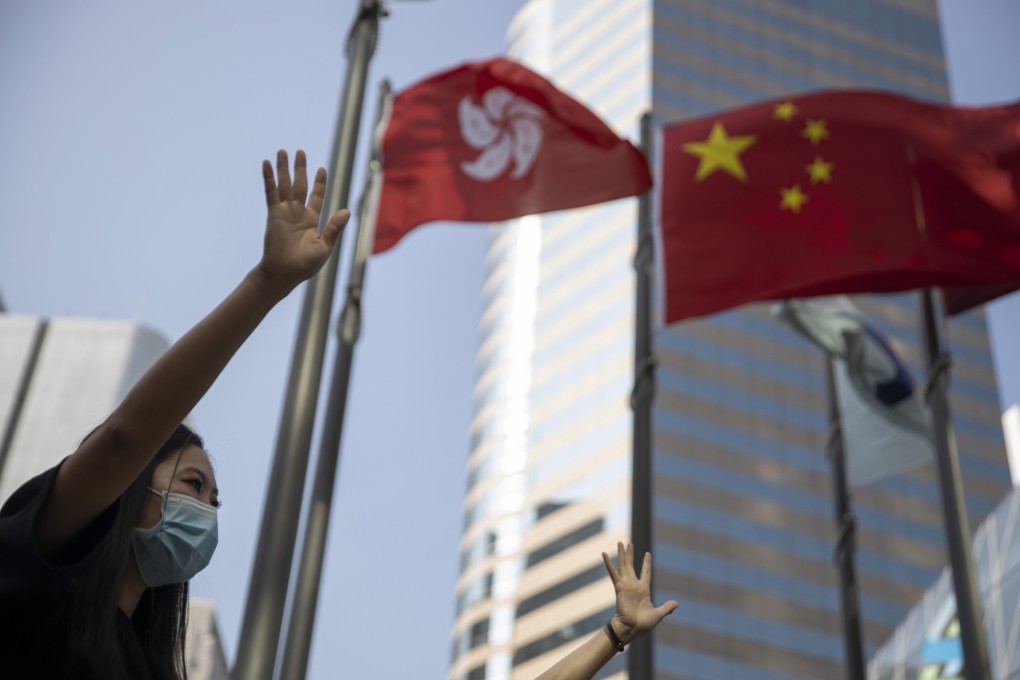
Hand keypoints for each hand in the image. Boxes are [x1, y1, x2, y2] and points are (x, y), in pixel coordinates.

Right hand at [257, 149, 349, 290]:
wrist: (286, 272)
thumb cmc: (306, 265)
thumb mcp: (325, 245)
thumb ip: (334, 227)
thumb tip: (347, 211)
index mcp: (311, 220)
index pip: (316, 195)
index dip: (319, 182)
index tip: (321, 168)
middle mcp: (297, 213)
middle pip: (300, 185)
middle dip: (300, 168)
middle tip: (300, 152)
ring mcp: (284, 212)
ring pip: (285, 185)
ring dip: (283, 168)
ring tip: (282, 151)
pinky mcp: (273, 214)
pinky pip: (271, 192)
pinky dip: (269, 178)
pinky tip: (266, 164)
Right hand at [602, 542, 677, 643]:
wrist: (631, 629)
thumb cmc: (643, 624)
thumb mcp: (658, 614)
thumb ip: (666, 608)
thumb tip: (676, 603)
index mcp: (643, 590)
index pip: (645, 572)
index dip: (646, 563)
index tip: (647, 553)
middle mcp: (633, 585)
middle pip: (631, 565)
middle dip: (630, 554)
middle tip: (629, 543)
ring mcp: (625, 585)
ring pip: (623, 565)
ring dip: (621, 554)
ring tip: (620, 543)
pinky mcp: (618, 587)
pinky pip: (612, 573)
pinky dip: (608, 563)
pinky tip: (604, 553)